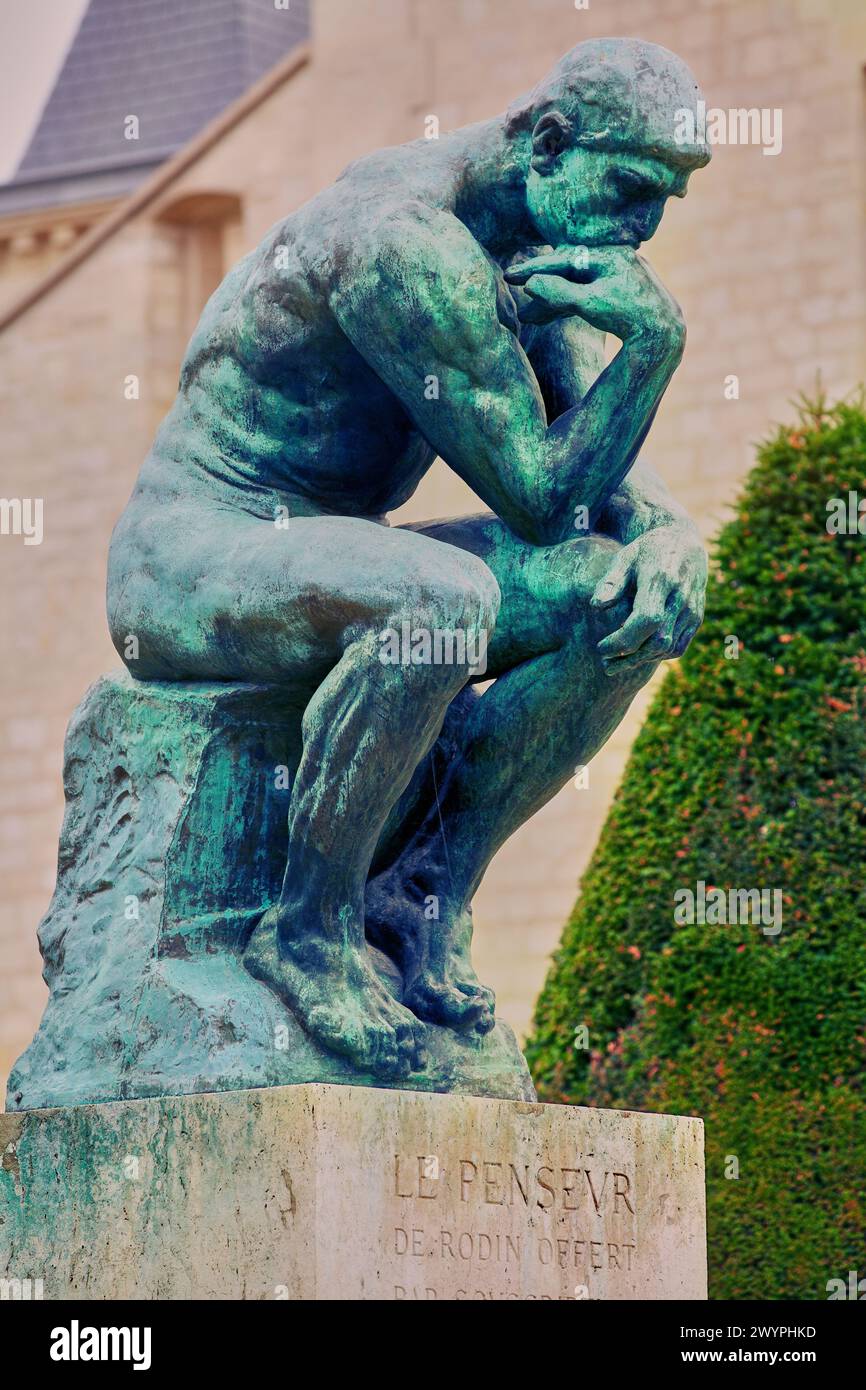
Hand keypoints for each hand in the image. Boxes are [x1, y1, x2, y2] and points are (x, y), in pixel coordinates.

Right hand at [505, 245, 684, 349]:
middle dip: (541, 289)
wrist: (663, 333)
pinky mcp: (619, 292)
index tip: (509, 276)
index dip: (533, 269)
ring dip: (552, 302)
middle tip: (515, 299)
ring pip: (576, 286)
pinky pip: (586, 294)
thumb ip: (560, 293)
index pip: (562, 259)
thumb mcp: (590, 305)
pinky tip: (550, 316)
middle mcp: (613, 259)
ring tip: (529, 319)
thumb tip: (531, 285)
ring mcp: (617, 276)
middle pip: (567, 273)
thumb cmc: (628, 316)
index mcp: (607, 255)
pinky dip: (568, 305)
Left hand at [590, 525, 706, 673]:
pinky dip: (657, 655)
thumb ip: (611, 582)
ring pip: (668, 648)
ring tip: (616, 663)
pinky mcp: (696, 619)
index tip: (601, 647)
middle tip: (605, 662)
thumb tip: (595, 606)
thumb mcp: (625, 558)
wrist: (683, 542)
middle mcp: (680, 597)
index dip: (623, 639)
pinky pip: (678, 647)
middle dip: (629, 657)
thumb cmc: (647, 551)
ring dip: (641, 660)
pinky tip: (638, 655)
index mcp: (661, 580)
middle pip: (658, 640)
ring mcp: (692, 610)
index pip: (646, 619)